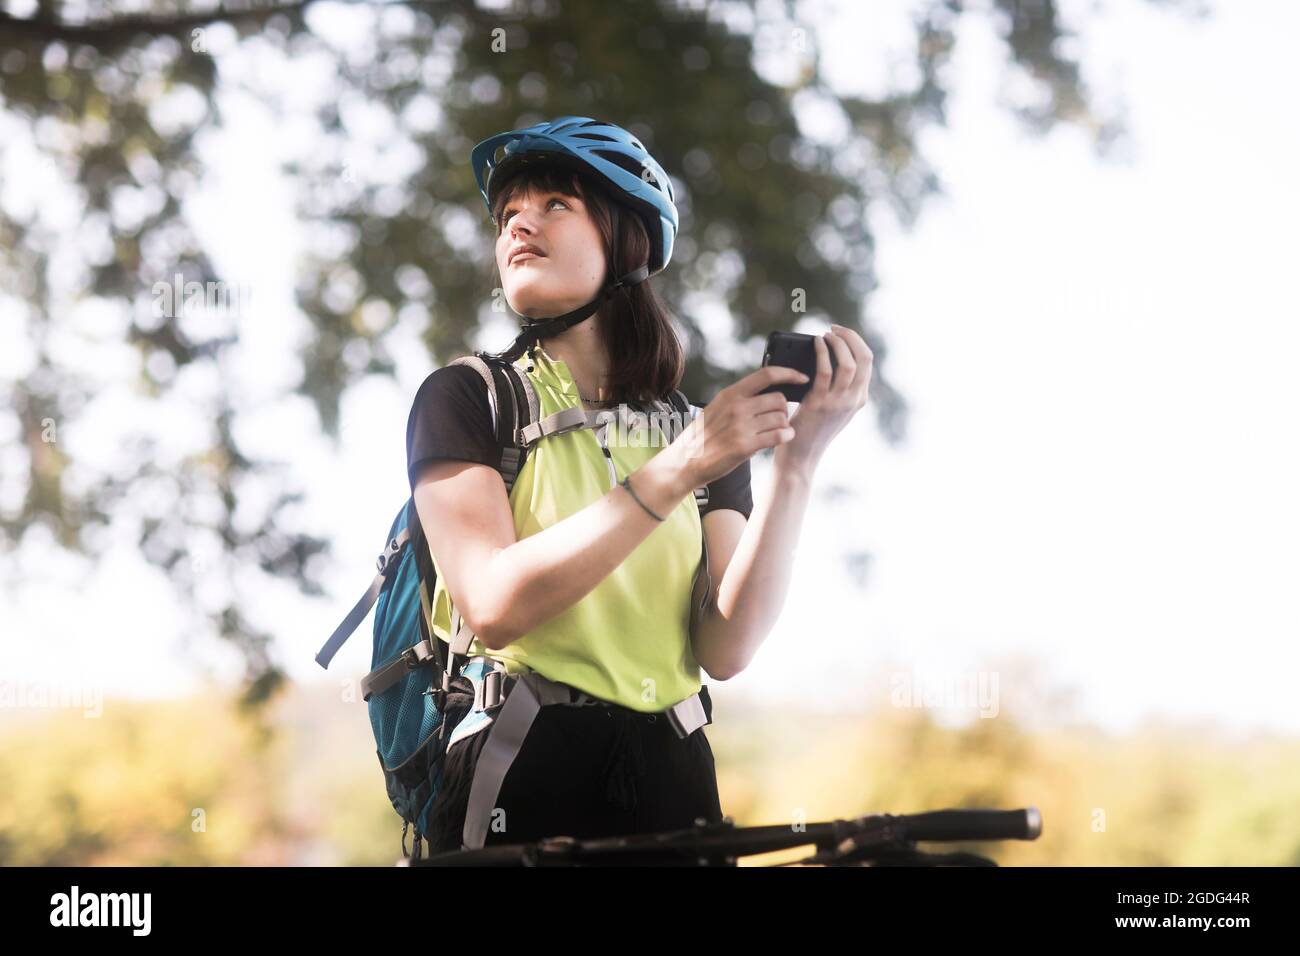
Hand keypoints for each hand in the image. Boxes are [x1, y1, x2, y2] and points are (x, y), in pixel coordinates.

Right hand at [672, 364, 809, 487]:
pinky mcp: (745, 446)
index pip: (767, 374)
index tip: (802, 378)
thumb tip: (767, 388)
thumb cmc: (704, 435)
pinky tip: (783, 438)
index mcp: (730, 394)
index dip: (789, 373)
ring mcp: (741, 426)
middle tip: (778, 418)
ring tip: (777, 431)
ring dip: (785, 425)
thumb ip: (740, 397)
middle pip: (779, 399)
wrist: (686, 461)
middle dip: (784, 409)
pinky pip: (779, 436)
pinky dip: (786, 436)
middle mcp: (737, 407)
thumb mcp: (717, 407)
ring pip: (781, 418)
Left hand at [776, 324, 872, 473]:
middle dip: (851, 337)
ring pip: (848, 363)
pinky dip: (822, 353)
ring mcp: (839, 402)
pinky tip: (815, 344)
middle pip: (864, 359)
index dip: (856, 342)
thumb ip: (836, 389)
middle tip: (834, 329)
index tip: (842, 333)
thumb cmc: (811, 430)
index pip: (868, 362)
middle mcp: (854, 400)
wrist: (801, 455)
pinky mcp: (820, 404)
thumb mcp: (832, 409)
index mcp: (859, 399)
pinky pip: (825, 371)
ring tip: (825, 335)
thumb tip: (827, 359)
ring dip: (837, 343)